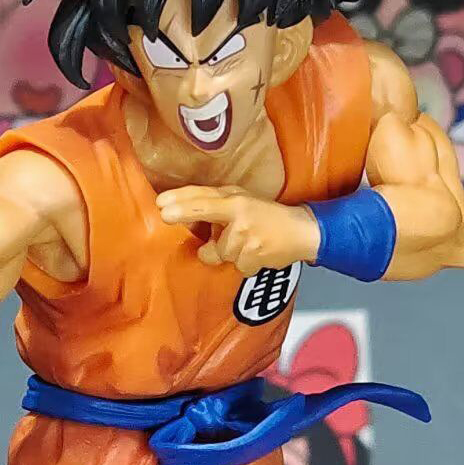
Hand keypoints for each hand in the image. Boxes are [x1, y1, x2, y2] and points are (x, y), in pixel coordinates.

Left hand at [156, 186, 319, 274]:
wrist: (302, 230)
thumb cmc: (266, 212)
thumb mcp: (241, 198)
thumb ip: (214, 203)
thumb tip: (179, 210)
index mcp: (236, 201)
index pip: (204, 202)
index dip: (182, 206)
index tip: (161, 207)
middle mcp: (241, 220)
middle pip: (210, 245)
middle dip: (212, 243)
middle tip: (219, 236)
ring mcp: (247, 242)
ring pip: (221, 256)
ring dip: (231, 251)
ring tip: (249, 240)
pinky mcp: (254, 259)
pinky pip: (236, 267)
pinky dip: (244, 261)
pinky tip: (257, 250)